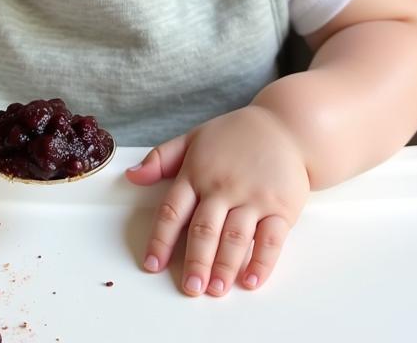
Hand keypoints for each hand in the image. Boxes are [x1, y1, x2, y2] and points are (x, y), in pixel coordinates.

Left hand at [125, 104, 309, 296]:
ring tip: (215, 290)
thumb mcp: (193, 138)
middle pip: (205, 228)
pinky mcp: (281, 206)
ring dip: (224, 266)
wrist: (285, 126)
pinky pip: (271, 239)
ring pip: (235, 236)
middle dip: (196, 261)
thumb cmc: (234, 136)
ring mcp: (253, 196)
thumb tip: (131, 176)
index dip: (161, 239)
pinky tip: (251, 281)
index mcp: (197, 172)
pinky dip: (261, 262)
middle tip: (190, 288)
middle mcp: (223, 185)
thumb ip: (161, 158)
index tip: (152, 265)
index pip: (173, 210)